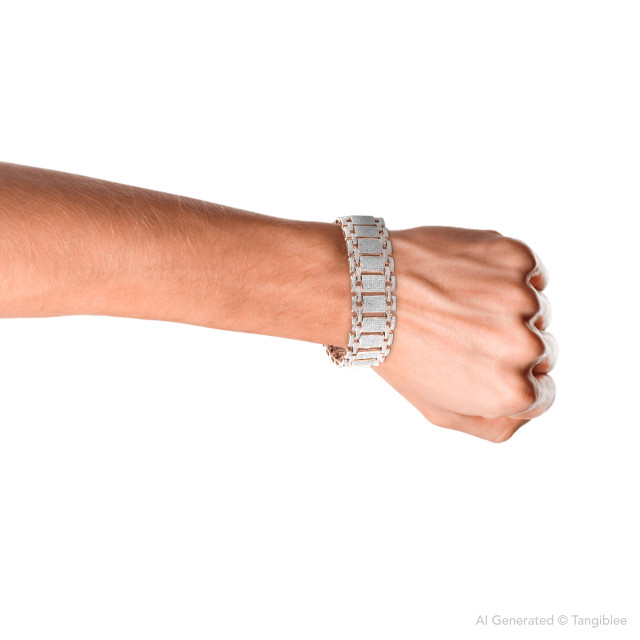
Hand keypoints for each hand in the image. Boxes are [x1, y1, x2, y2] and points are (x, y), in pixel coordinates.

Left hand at [374, 226, 557, 441]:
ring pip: (536, 310)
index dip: (508, 379)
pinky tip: (467, 279)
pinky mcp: (515, 258)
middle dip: (509, 345)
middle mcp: (525, 347)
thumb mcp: (439, 410)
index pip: (541, 394)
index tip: (478, 362)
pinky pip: (530, 273)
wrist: (368, 291)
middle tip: (462, 332)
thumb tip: (526, 413)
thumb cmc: (398, 352)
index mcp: (512, 392)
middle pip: (542, 351)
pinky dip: (508, 275)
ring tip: (458, 303)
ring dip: (507, 308)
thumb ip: (494, 425)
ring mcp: (522, 299)